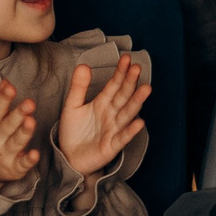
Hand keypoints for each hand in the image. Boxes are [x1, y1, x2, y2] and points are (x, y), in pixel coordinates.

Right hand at [0, 81, 39, 190]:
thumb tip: (5, 81)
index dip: (4, 98)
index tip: (11, 87)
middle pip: (8, 124)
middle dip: (18, 113)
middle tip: (30, 102)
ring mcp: (5, 153)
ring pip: (16, 142)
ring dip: (24, 132)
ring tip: (32, 121)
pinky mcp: (14, 168)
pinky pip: (22, 164)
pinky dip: (28, 160)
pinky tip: (35, 154)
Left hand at [56, 55, 148, 176]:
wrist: (68, 157)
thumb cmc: (73, 131)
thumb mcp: (72, 106)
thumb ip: (78, 87)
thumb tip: (83, 65)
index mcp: (103, 102)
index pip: (114, 85)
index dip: (120, 72)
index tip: (126, 58)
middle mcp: (111, 114)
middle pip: (123, 96)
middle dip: (130, 82)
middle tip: (137, 67)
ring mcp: (114, 129)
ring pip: (127, 113)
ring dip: (136, 101)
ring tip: (146, 88)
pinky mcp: (112, 146)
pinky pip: (123, 137)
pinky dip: (131, 130)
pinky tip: (139, 122)